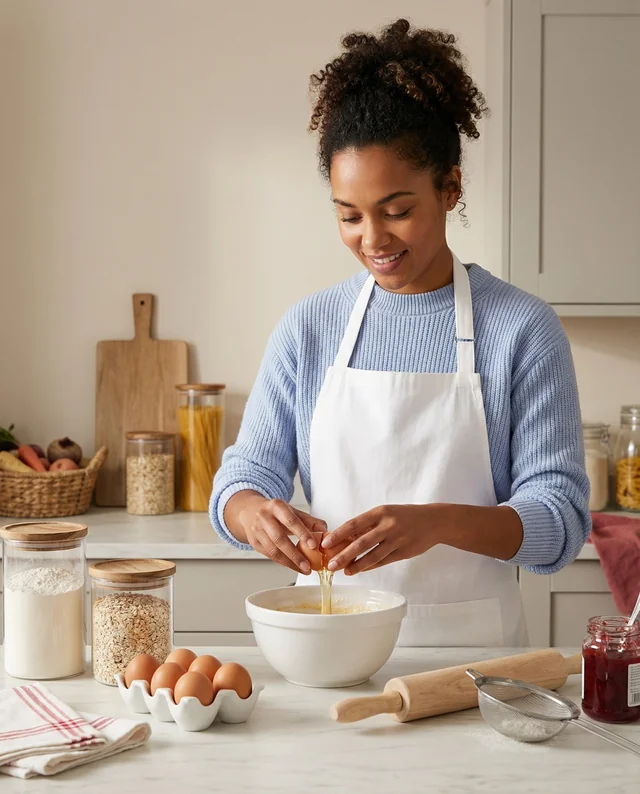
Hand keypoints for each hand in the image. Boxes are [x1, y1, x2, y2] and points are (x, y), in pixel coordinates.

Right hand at [238, 498, 326, 574]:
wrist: (250, 512)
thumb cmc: (276, 513)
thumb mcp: (292, 511)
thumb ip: (310, 521)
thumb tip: (325, 531)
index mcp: (277, 506)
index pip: (291, 521)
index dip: (302, 533)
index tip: (314, 545)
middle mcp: (264, 517)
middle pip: (280, 538)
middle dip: (295, 554)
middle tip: (308, 565)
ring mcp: (257, 530)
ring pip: (273, 550)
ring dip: (289, 562)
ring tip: (304, 569)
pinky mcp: (254, 542)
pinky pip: (269, 555)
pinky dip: (282, 562)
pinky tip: (293, 566)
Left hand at [321, 504, 446, 575]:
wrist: (433, 521)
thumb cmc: (405, 516)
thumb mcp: (386, 513)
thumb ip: (368, 525)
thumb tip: (344, 537)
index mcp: (380, 512)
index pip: (354, 524)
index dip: (338, 535)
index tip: (325, 544)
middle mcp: (388, 525)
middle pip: (361, 543)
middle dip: (344, 555)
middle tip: (331, 565)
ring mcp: (397, 539)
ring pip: (373, 556)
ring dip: (357, 565)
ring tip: (345, 571)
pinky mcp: (404, 552)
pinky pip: (384, 561)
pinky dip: (370, 566)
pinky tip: (360, 570)